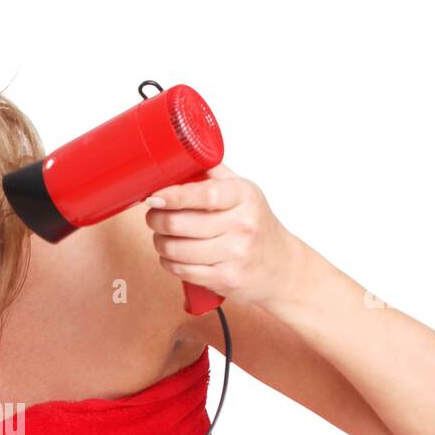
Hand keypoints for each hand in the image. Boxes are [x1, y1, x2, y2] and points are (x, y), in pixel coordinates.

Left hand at [145, 164, 306, 308]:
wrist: (281, 267)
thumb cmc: (256, 225)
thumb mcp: (245, 193)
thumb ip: (215, 175)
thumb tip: (182, 156)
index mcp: (244, 197)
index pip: (204, 194)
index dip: (173, 196)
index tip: (154, 197)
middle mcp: (242, 225)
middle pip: (180, 223)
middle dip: (156, 220)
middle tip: (154, 216)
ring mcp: (235, 254)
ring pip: (176, 249)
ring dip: (159, 243)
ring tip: (161, 237)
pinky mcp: (226, 279)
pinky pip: (183, 270)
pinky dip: (168, 263)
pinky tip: (171, 256)